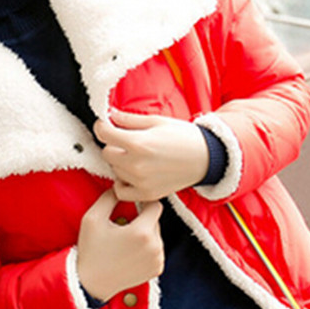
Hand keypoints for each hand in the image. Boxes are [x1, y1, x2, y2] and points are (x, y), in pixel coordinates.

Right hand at [76, 188, 163, 301]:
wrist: (91, 283)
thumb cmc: (91, 250)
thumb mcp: (93, 218)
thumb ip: (110, 197)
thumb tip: (121, 186)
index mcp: (142, 232)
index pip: (155, 205)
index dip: (143, 202)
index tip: (131, 206)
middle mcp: (155, 246)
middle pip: (156, 221)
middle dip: (142, 220)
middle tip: (123, 228)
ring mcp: (158, 260)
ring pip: (157, 236)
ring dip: (145, 235)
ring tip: (125, 243)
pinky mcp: (157, 270)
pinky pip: (157, 251)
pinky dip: (147, 249)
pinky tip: (130, 254)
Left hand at [94, 109, 208, 202]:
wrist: (206, 158)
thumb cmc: (184, 137)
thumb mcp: (156, 121)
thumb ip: (129, 119)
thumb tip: (110, 114)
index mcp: (138, 143)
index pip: (103, 133)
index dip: (102, 126)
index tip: (106, 125)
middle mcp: (136, 164)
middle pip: (106, 153)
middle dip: (113, 145)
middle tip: (126, 141)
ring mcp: (141, 181)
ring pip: (114, 170)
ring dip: (120, 162)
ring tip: (137, 156)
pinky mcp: (146, 194)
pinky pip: (120, 191)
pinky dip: (122, 183)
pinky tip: (132, 174)